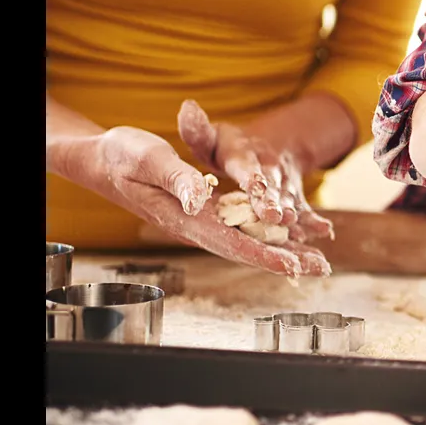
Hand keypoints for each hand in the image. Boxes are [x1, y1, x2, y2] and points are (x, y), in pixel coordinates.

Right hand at [63, 123, 329, 277]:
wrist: (105, 159)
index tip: (292, 265)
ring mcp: (203, 221)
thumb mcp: (147, 159)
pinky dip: (270, 235)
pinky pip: (243, 227)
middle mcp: (197, 225)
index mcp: (185, 218)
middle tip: (321, 268)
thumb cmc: (122, 156)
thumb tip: (199, 198)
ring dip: (284, 251)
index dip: (263, 254)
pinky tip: (293, 240)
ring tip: (317, 260)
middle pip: (248, 249)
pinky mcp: (207, 211)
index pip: (231, 242)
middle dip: (285, 260)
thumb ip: (176, 178)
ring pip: (250, 240)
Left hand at [177, 99, 335, 240]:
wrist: (271, 146)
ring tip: (297, 230)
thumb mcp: (211, 137)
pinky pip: (305, 210)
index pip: (247, 166)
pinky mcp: (295, 199)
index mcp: (244, 154)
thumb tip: (187, 108)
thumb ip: (197, 131)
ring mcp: (285, 185)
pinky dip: (314, 221)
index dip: (252, 178)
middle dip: (274, 202)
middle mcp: (269, 169)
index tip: (255, 186)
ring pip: (290, 201)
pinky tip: (324, 231)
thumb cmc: (229, 147)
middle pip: (272, 187)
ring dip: (294, 215)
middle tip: (275, 217)